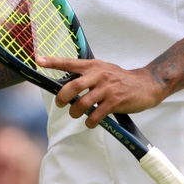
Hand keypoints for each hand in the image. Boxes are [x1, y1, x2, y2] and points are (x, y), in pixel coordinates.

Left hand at [37, 55, 163, 127]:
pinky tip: (91, 123)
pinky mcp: (115, 101)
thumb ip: (87, 75)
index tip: (38, 61)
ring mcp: (107, 88)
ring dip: (76, 112)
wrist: (145, 84)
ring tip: (76, 115)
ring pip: (83, 103)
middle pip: (73, 86)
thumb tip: (67, 86)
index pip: (69, 63)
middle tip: (60, 104)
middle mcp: (98, 75)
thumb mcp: (103, 70)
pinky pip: (96, 115)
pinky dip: (90, 122)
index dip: (53, 62)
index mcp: (93, 66)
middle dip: (62, 98)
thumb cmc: (120, 78)